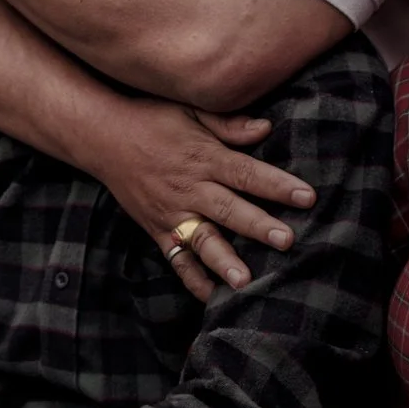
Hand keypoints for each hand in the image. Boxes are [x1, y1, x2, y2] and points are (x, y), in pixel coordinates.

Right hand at [91, 99, 309, 300]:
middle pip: (229, 209)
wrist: (100, 138)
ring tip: (246, 282)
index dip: (277, 185)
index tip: (307, 197)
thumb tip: (266, 128)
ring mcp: (172, 213)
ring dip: (225, 262)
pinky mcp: (157, 231)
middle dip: (258, 226)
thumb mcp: (189, 110)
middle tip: (286, 241)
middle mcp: (189, 188)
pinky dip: (193, 280)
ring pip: (203, 240)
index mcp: (203, 157)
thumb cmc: (151, 119)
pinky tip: (213, 297)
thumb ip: (228, 124)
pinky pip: (177, 259)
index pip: (246, 172)